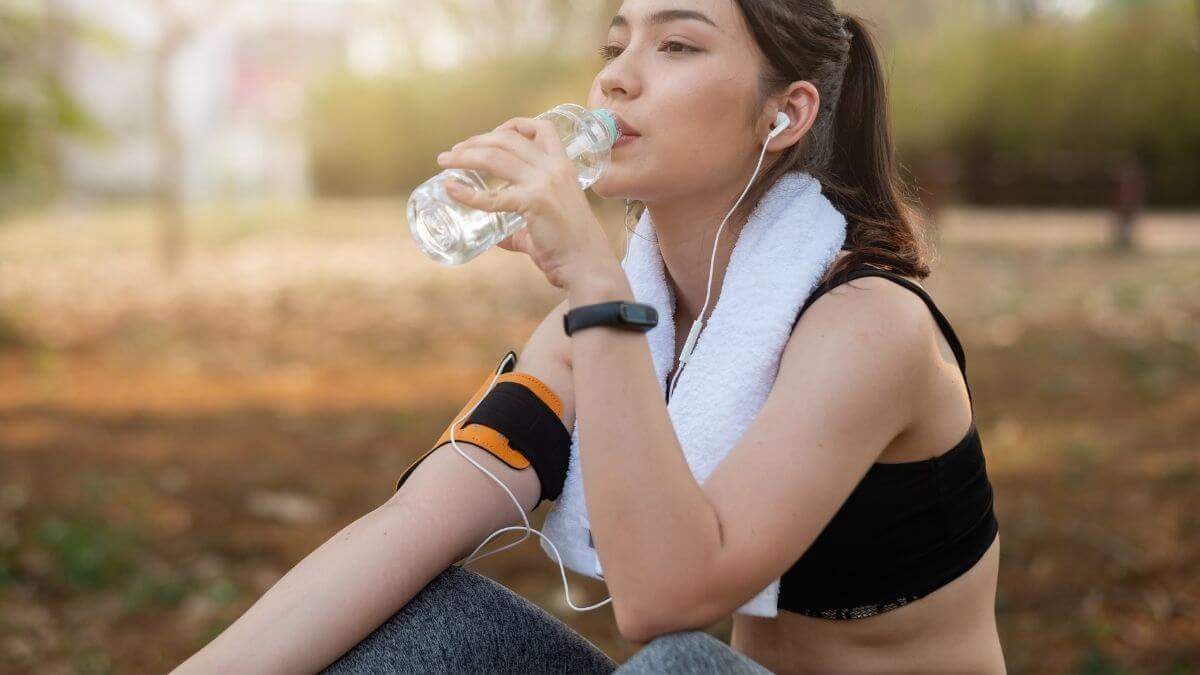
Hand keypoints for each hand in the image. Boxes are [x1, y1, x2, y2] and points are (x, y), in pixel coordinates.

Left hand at [436, 117, 611, 289]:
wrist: (586, 264)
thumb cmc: (570, 247)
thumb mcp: (547, 221)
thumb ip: (522, 225)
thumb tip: (497, 235)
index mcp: (562, 166)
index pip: (541, 128)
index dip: (512, 126)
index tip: (489, 136)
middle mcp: (553, 168)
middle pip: (507, 140)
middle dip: (476, 141)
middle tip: (454, 153)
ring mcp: (543, 183)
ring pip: (496, 157)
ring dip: (465, 156)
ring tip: (446, 162)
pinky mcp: (533, 202)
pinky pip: (492, 196)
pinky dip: (467, 193)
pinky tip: (451, 190)